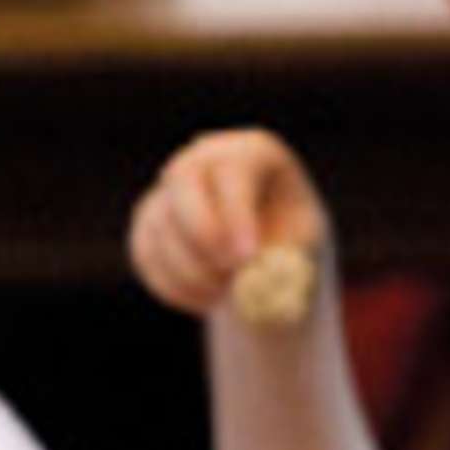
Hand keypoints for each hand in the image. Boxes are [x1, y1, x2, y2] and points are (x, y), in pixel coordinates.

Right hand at [129, 127, 328, 321]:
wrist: (268, 256)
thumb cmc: (292, 246)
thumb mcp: (302, 251)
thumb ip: (281, 265)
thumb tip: (251, 282)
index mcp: (255, 153)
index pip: (234, 171)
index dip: (236, 213)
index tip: (246, 257)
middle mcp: (206, 158)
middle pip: (184, 180)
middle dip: (202, 233)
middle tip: (227, 275)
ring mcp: (172, 186)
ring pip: (163, 225)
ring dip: (194, 271)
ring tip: (230, 293)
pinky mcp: (148, 219)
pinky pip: (148, 253)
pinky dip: (174, 284)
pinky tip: (207, 297)